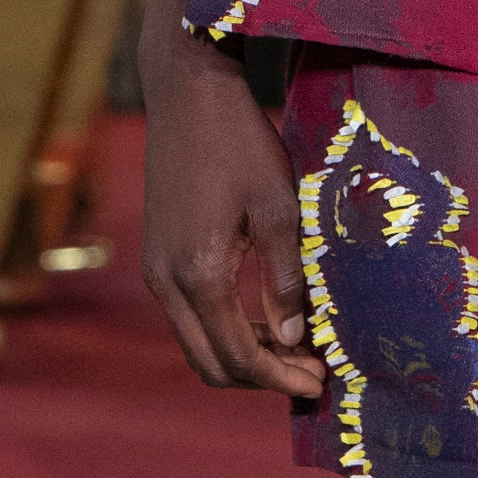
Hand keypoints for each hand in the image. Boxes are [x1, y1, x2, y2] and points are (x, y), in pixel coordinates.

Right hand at [137, 0, 324, 400]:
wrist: (186, 92)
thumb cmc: (240, 142)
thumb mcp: (281, 208)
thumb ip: (286, 278)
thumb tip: (294, 338)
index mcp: (198, 273)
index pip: (239, 357)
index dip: (281, 380)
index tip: (321, 384)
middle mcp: (166, 282)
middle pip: (210, 364)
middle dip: (262, 379)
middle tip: (312, 373)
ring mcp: (155, 271)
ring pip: (197, 344)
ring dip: (244, 356)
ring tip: (296, 350)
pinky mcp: (157, 256)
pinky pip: (189, 317)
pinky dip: (226, 330)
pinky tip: (265, 319)